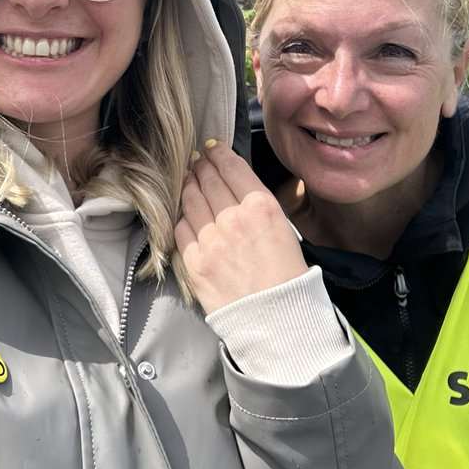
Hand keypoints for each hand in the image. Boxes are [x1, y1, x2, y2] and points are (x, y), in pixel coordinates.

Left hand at [174, 139, 310, 313]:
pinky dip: (182, 214)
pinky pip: (181, 227)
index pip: (232, 167)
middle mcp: (233, 218)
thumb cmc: (287, 277)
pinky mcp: (194, 261)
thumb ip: (259, 205)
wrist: (276, 321)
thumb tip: (237, 186)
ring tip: (188, 177)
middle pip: (208, 179)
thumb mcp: (285, 229)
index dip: (218, 153)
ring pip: (191, 199)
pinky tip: (185, 209)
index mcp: (261, 207)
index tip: (211, 147)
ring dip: (188, 184)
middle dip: (201, 165)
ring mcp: (210, 239)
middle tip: (196, 158)